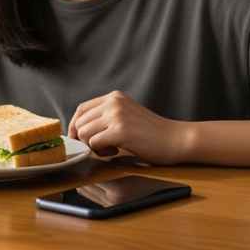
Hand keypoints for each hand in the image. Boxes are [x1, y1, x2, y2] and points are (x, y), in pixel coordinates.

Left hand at [68, 90, 184, 165]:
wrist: (175, 139)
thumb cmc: (151, 132)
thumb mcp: (126, 114)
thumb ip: (106, 116)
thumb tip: (79, 129)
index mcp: (114, 97)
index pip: (81, 109)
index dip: (74, 125)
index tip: (77, 138)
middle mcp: (113, 103)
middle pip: (80, 122)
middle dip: (83, 138)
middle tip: (100, 147)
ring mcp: (116, 116)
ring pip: (84, 133)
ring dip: (93, 146)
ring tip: (110, 148)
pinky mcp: (120, 131)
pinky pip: (94, 143)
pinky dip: (101, 151)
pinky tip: (115, 151)